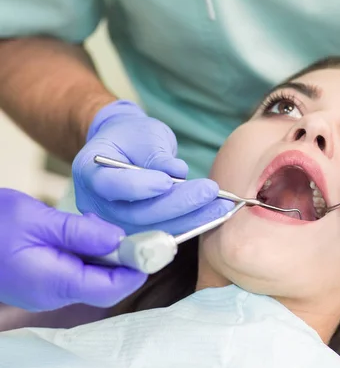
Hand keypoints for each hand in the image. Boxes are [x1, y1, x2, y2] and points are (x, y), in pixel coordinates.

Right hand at [0, 189, 146, 310]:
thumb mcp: (38, 220)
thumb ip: (81, 232)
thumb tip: (120, 239)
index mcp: (56, 283)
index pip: (114, 286)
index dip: (139, 266)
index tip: (154, 244)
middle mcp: (56, 294)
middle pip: (108, 283)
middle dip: (125, 257)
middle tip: (130, 228)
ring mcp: (49, 290)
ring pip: (95, 276)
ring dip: (106, 252)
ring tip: (96, 225)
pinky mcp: (45, 281)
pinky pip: (79, 271)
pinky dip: (89, 252)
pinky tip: (82, 230)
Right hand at [73, 100, 232, 234]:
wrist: (126, 150)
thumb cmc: (133, 137)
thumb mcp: (143, 134)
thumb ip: (156, 155)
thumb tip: (177, 173)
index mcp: (88, 171)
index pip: (110, 185)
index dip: (140, 186)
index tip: (169, 180)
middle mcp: (96, 205)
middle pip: (137, 213)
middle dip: (178, 203)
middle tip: (210, 191)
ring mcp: (115, 224)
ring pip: (155, 228)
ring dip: (192, 218)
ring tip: (221, 205)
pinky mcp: (137, 233)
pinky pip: (165, 233)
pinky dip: (192, 224)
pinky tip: (215, 214)